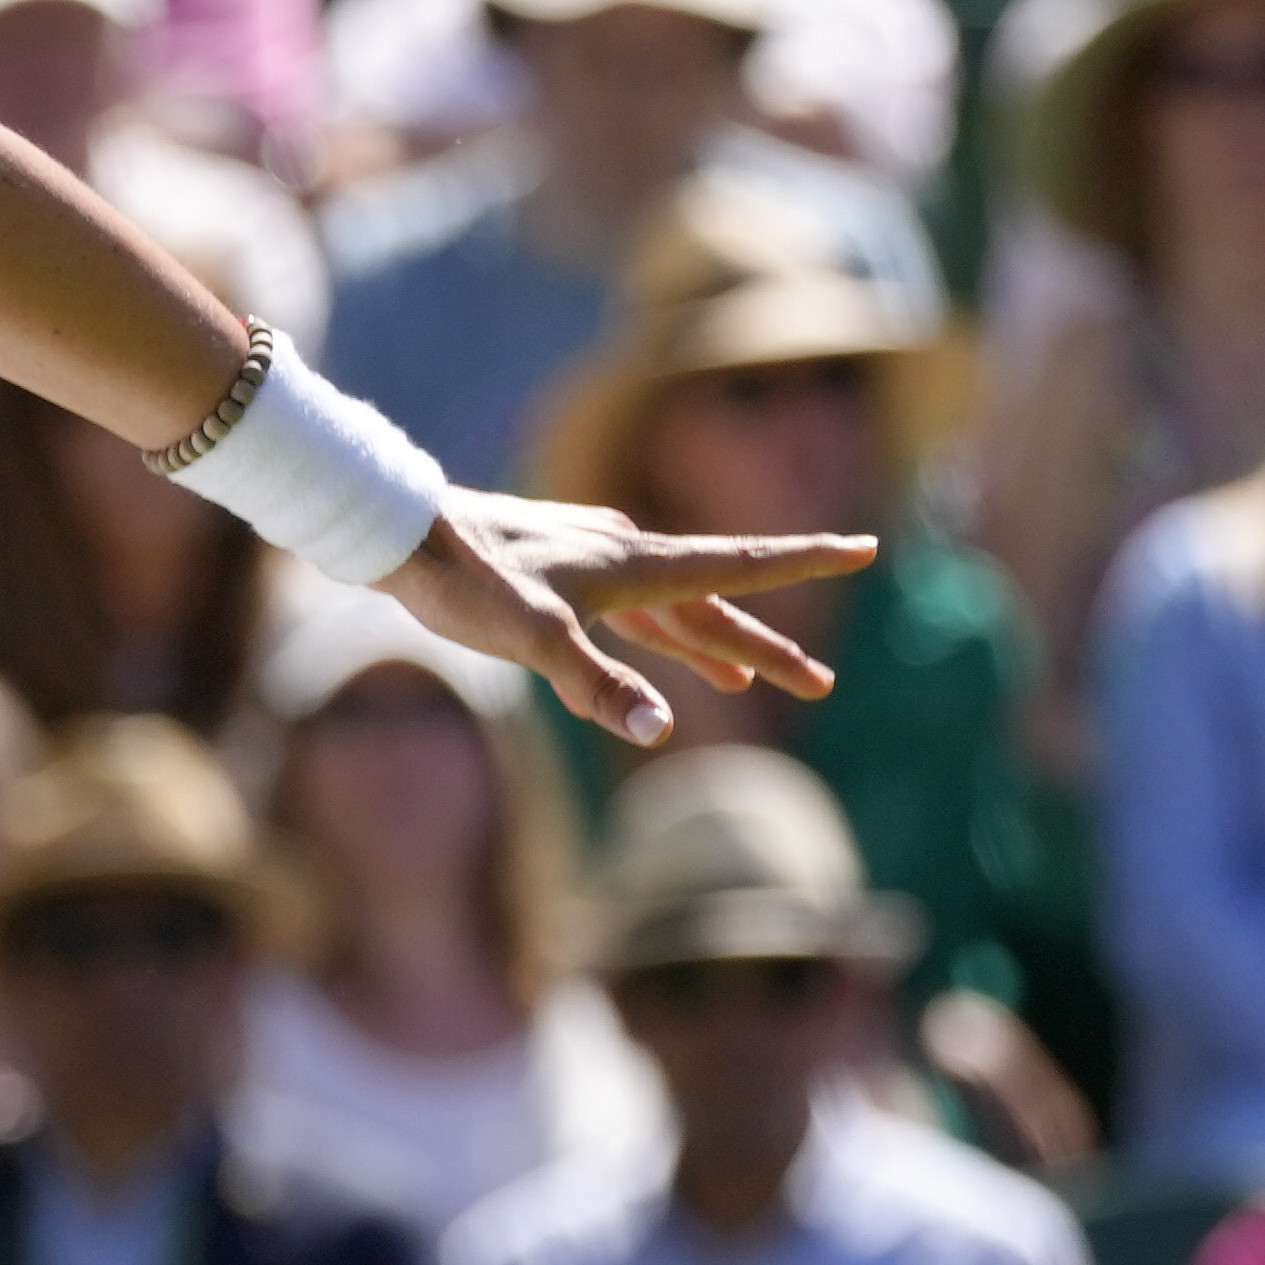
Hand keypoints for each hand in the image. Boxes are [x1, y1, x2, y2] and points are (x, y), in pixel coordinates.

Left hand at [384, 492, 879, 743]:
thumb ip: (597, 686)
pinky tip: (661, 661)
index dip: (804, 562)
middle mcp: (625, 556)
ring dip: (714, 647)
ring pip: (672, 611)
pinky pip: (628, 613)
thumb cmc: (464, 580)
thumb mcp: (532, 639)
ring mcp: (593, 565)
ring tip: (751, 685)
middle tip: (821, 684)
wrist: (400, 534)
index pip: (738, 566)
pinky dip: (656, 638)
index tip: (865, 548)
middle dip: (766, 647)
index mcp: (633, 564)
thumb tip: (662, 730)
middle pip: (714, 606)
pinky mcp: (560, 577)